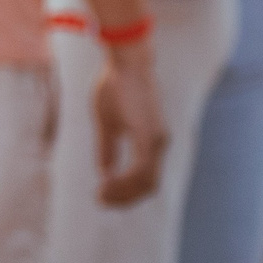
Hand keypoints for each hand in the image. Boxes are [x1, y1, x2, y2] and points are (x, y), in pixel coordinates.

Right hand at [93, 40, 167, 206]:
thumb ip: (108, 147)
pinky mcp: (150, 134)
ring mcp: (158, 140)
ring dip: (123, 193)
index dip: (127, 192)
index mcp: (152, 141)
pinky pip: (141, 169)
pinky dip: (124, 181)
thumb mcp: (107, 121)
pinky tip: (106, 182)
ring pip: (147, 182)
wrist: (126, 60)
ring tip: (101, 196)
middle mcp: (160, 143)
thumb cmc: (115, 85)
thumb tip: (105, 171)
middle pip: (148, 186)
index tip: (104, 196)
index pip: (146, 179)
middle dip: (125, 198)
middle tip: (101, 202)